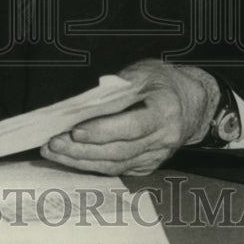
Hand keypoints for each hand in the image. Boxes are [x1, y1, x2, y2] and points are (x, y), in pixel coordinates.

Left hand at [40, 60, 219, 176]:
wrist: (191, 102)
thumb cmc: (163, 83)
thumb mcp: (144, 73)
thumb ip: (117, 87)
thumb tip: (85, 102)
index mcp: (165, 112)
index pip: (131, 127)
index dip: (102, 131)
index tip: (75, 130)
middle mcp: (163, 139)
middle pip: (118, 151)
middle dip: (82, 149)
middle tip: (53, 143)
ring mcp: (156, 156)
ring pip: (114, 164)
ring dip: (80, 160)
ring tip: (53, 151)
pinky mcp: (147, 165)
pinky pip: (116, 169)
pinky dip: (91, 165)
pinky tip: (70, 158)